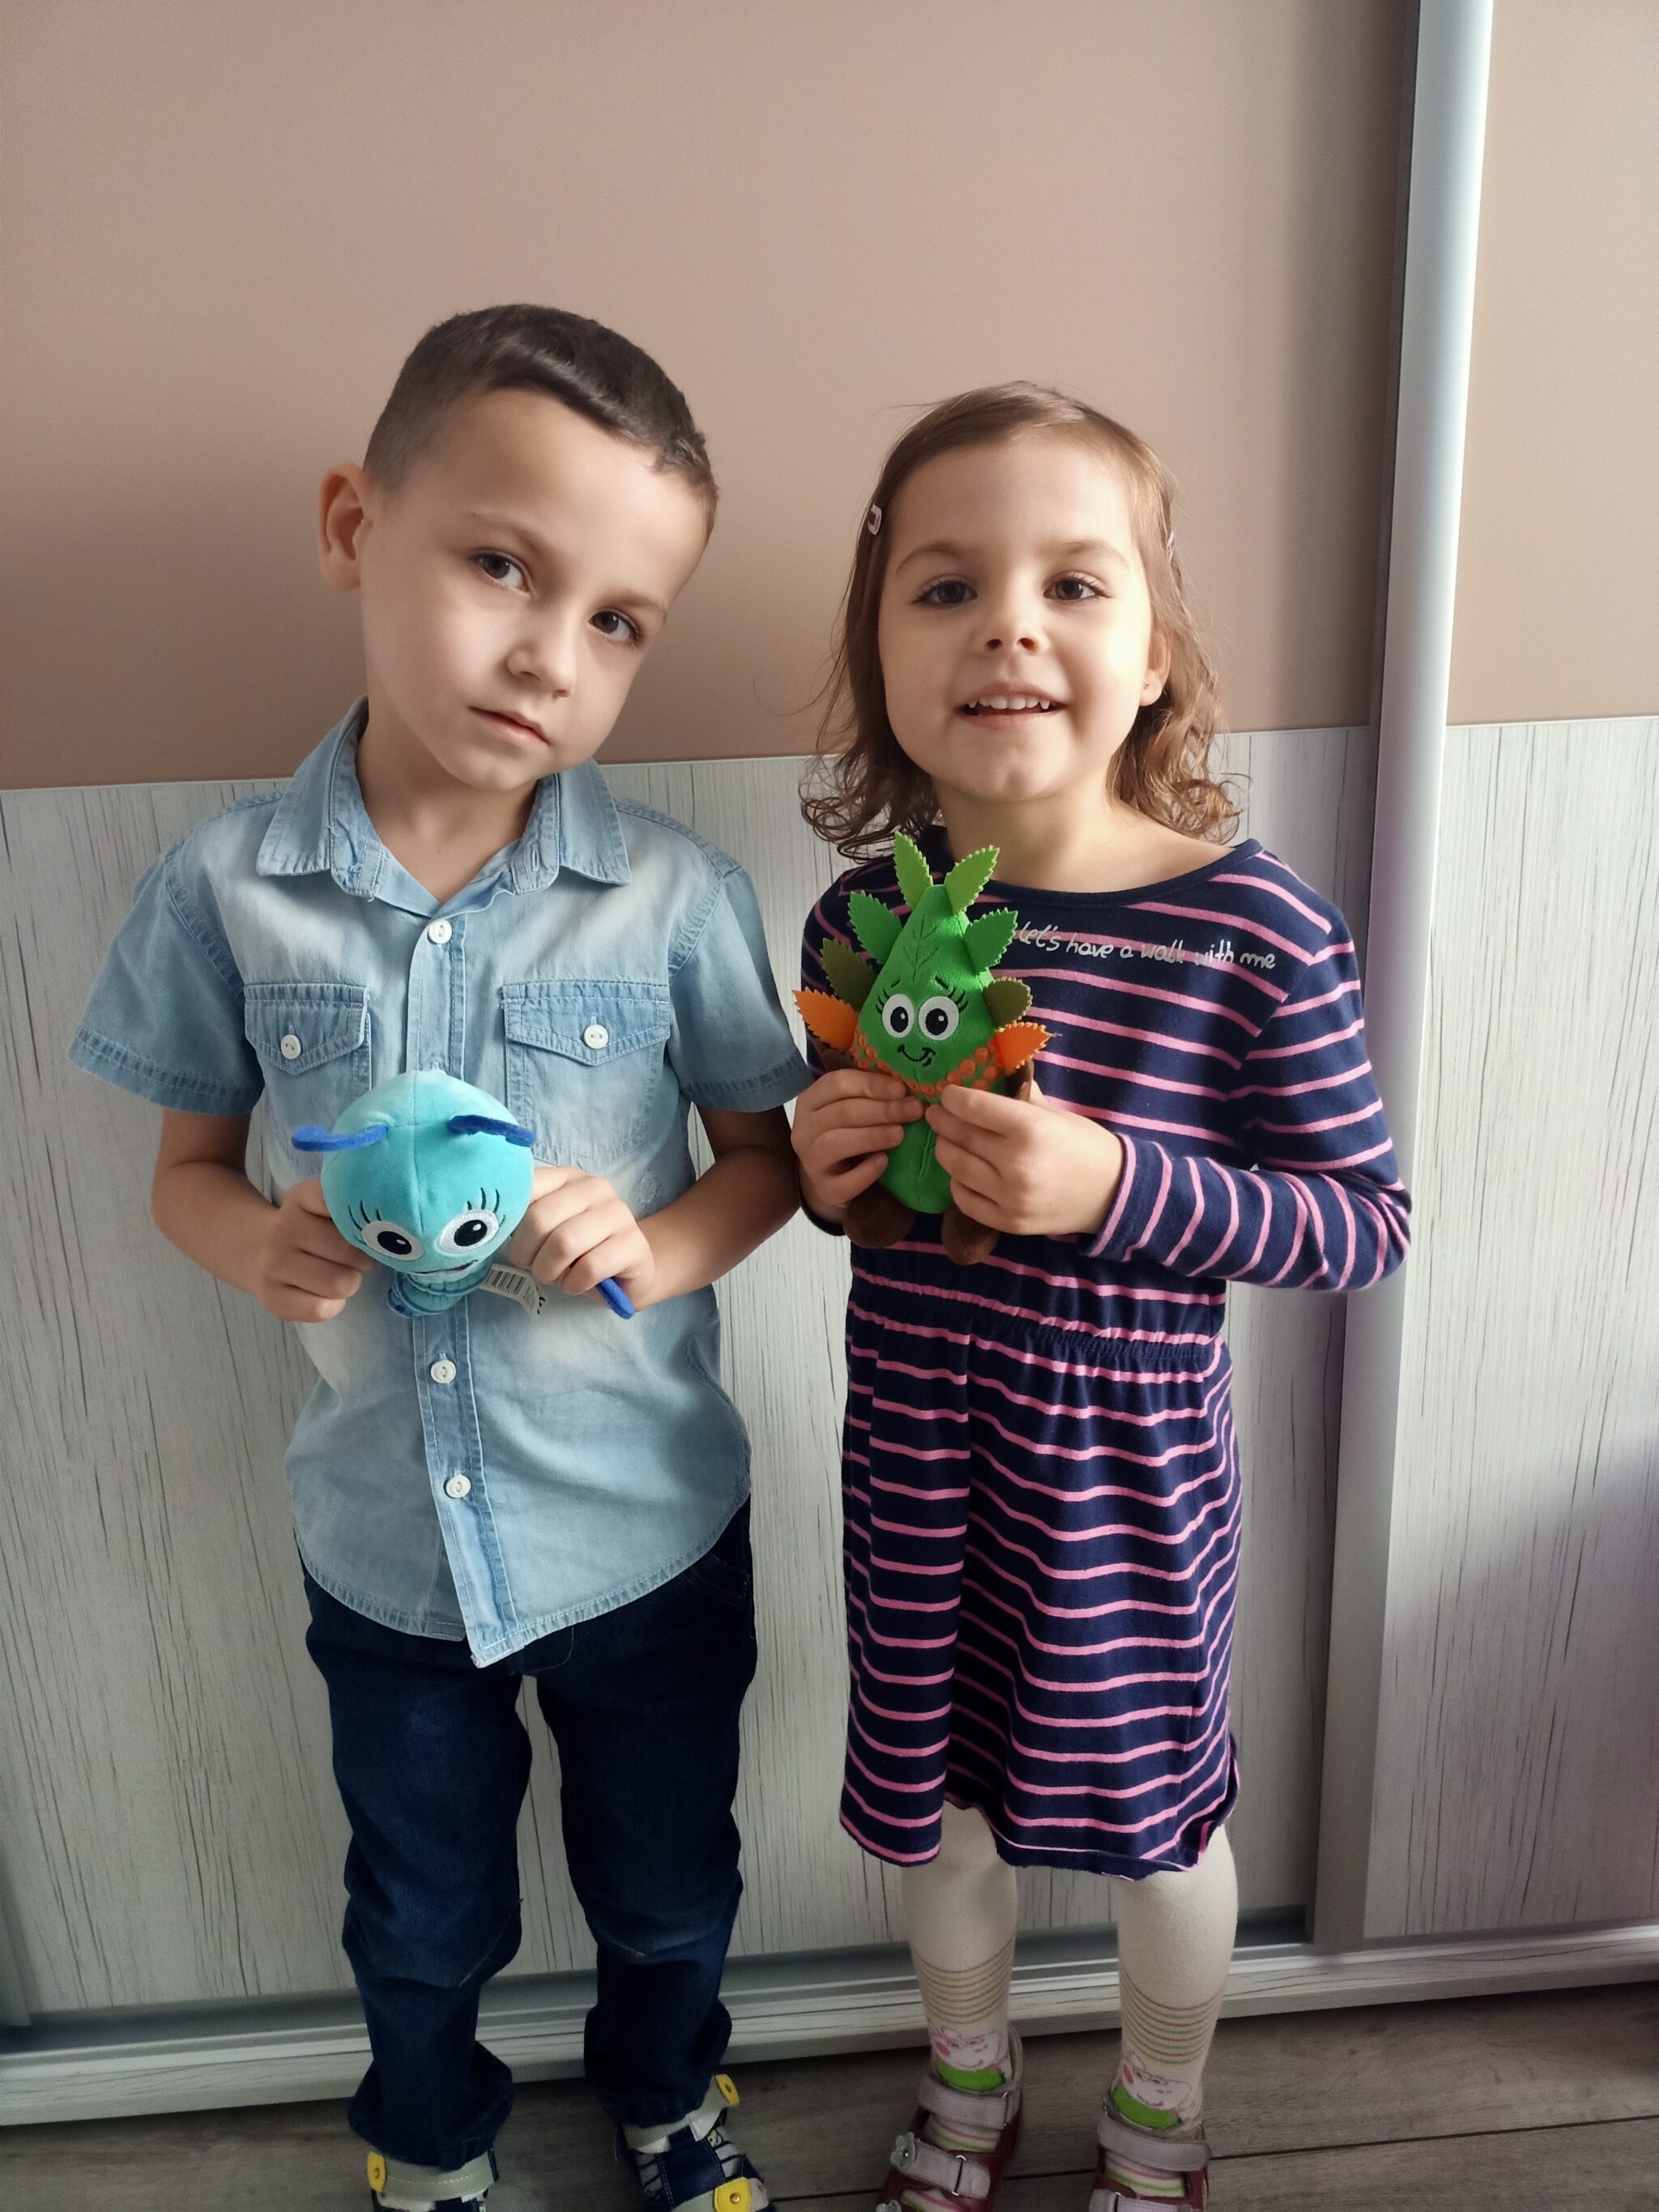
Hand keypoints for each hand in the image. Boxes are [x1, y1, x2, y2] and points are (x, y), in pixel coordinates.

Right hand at [254, 1178, 374, 1321]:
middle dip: (363, 1258)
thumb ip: (352, 1208)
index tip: (366, 1224)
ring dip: (350, 1282)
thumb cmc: (309, 1229)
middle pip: (351, 1251)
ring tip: (341, 1274)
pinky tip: (326, 1294)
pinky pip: (322, 1309)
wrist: (254, 1249)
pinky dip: (334, 1305)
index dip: (365, 1219)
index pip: (343, 1203)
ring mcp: (273, 1264)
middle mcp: (283, 1228)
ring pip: (340, 1283)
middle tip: (355, 1258)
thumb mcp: (323, 1205)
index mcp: (301, 1198)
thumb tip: (396, 1226)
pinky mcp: (271, 1298)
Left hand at [508, 1164, 657, 1306]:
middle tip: (533, 1267)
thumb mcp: (550, 1228)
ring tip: (555, 1276)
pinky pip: (589, 1268)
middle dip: (526, 1253)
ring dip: (549, 1270)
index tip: (511, 1242)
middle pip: (539, 1219)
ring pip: (564, 1243)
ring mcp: (618, 1214)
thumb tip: (491, 1226)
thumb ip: (525, 1218)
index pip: (525, 1187)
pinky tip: (577, 1284)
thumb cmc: (580, 1250)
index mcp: (568, 1178)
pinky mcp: (634, 1245)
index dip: (508, 1222)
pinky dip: (574, 1284)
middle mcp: (595, 1188)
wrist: (631, 1270)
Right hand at [790, 1067, 921, 1218]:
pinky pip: (843, 1182)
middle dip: (882, 1110)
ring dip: (872, 1136)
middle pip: (842, 1112)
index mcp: (811, 1100)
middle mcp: (804, 1128)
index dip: (871, 1084)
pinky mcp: (825, 1189)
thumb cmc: (849, 1131)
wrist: (836, 1175)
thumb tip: (907, 1086)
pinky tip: (884, 1161)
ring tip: (900, 1134)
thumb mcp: (854, 1107)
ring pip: (835, 1143)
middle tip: (913, 1110)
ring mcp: (810, 1161)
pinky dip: (865, 1172)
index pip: (838, 1083)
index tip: (902, 1089)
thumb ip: (871, 1095)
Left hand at [925, 1078, 1124, 1239]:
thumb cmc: (1083, 1144)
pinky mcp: (1008, 1222)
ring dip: (945, 1150)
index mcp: (1030, 1129)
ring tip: (946, 1140)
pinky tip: (960, 1171)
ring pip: (957, 1168)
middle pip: (961, 1136)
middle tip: (935, 1114)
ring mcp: (1010, 1197)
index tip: (947, 1094)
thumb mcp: (1054, 1113)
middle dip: (942, 1121)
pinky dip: (957, 1183)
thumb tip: (987, 1076)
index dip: (953, 1098)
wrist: (1111, 1193)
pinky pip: (965, 1200)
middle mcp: (1016, 1164)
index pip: (973, 1107)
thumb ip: (1018, 1096)